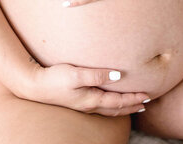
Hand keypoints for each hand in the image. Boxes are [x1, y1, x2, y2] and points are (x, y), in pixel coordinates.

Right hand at [23, 61, 150, 115]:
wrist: (34, 86)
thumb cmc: (55, 78)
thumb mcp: (76, 74)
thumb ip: (97, 74)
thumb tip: (119, 75)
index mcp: (91, 99)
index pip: (118, 101)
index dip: (133, 98)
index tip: (147, 95)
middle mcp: (89, 105)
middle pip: (116, 108)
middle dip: (132, 105)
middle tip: (146, 103)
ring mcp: (83, 104)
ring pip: (108, 109)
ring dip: (123, 107)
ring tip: (133, 104)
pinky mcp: (77, 101)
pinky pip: (100, 106)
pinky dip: (111, 105)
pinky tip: (110, 100)